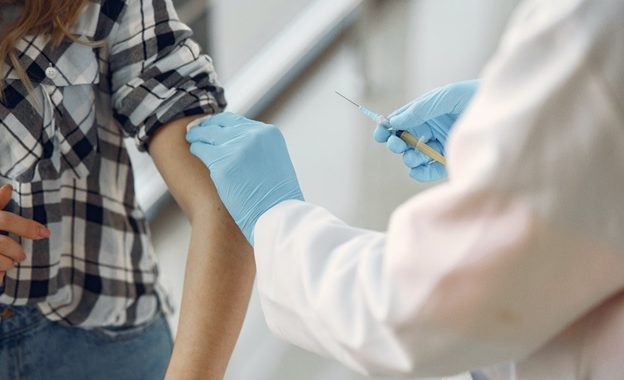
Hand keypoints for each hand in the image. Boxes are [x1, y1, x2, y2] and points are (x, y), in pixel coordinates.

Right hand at [0, 184, 49, 284]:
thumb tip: (9, 187)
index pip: (6, 220)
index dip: (28, 227)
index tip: (46, 233)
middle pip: (3, 243)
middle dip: (16, 251)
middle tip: (22, 256)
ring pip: (0, 261)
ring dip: (7, 264)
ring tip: (9, 263)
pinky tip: (0, 275)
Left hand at [187, 112, 303, 244]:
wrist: (277, 217)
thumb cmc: (277, 198)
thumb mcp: (275, 162)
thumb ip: (259, 148)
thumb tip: (239, 144)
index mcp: (269, 134)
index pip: (237, 121)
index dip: (221, 124)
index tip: (212, 127)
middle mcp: (253, 136)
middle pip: (220, 125)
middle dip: (207, 127)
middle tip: (196, 130)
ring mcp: (237, 149)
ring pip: (208, 134)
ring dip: (199, 136)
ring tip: (192, 138)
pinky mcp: (222, 165)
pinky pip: (201, 149)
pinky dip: (196, 148)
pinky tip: (194, 150)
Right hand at [374, 80, 478, 181]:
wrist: (501, 110)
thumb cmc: (472, 96)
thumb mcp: (443, 97)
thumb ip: (419, 110)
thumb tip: (394, 121)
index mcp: (424, 115)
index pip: (400, 123)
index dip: (387, 128)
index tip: (379, 133)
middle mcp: (429, 132)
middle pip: (403, 142)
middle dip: (396, 144)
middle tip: (396, 144)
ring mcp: (438, 148)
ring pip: (414, 157)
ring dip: (409, 158)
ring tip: (414, 155)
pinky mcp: (449, 162)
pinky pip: (428, 172)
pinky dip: (420, 172)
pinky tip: (418, 168)